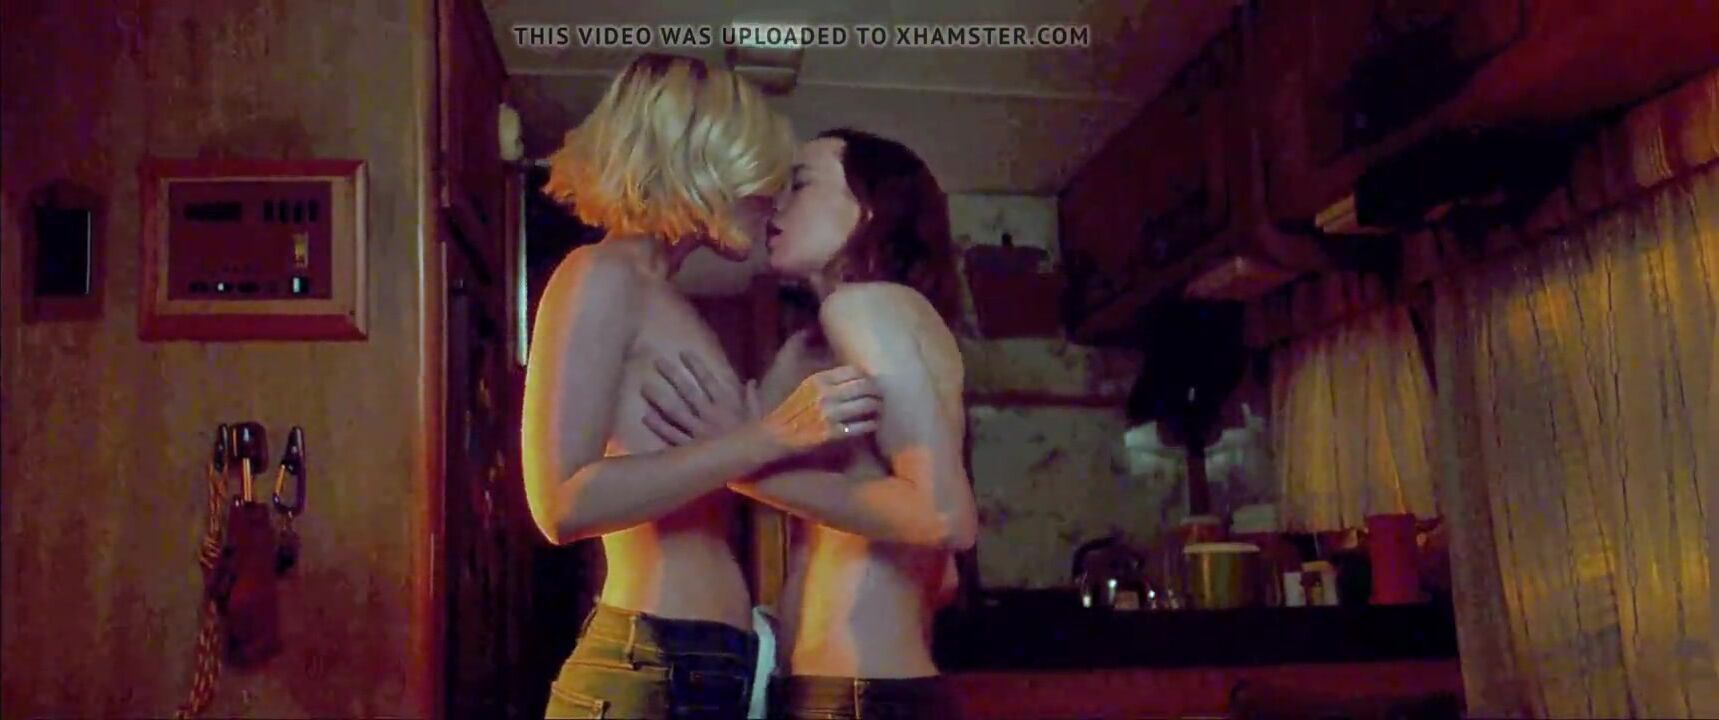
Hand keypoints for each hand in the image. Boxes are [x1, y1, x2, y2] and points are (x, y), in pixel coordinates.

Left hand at [641, 352, 753, 445]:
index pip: (709, 381)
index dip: (696, 366)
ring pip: (676, 411)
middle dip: (672, 375)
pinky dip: (660, 426)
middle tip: (657, 362)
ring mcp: (698, 432)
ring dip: (660, 398)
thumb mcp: (760, 419)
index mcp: (727, 405)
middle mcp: (710, 415)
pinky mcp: (691, 449)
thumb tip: (751, 381)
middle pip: (688, 392)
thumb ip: (753, 400)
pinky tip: (646, 416)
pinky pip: (672, 436)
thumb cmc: (756, 442)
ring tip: (644, 387)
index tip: (683, 353)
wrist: (751, 463)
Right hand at [758, 366, 880, 452]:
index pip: (854, 371)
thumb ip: (808, 360)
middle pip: (864, 386)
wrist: (771, 436)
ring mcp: (830, 415)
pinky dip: (870, 425)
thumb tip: (812, 334)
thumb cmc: (782, 407)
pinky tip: (872, 424)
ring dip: (877, 406)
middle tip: (880, 395)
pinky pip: (860, 427)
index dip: (866, 376)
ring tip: (879, 408)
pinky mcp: (832, 434)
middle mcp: (826, 394)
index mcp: (818, 379)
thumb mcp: (791, 377)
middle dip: (876, 390)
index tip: (870, 381)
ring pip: (866, 405)